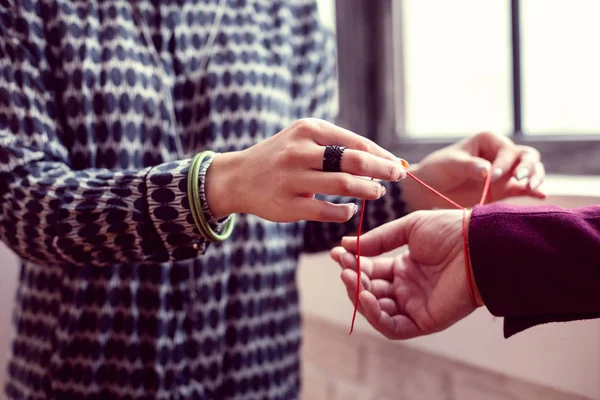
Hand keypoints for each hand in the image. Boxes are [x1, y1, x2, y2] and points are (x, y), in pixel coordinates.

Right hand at [205, 118, 406, 221]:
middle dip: (382, 169)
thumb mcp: (303, 140)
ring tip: (378, 192)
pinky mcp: (287, 204)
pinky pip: (325, 210)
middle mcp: (300, 151)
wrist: (238, 177)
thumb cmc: (280, 157)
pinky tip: (351, 210)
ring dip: (367, 190)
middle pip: (353, 160)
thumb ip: (336, 147)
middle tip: (398, 176)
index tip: (397, 163)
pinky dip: (344, 211)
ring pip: (342, 184)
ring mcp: (292, 178)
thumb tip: (380, 160)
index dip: (381, 154)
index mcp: (308, 130)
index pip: (355, 142)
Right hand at [330, 210, 476, 338]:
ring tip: (351, 279)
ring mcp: (415, 306)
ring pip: (377, 311)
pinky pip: (393, 327)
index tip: (338, 253)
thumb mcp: (408, 228)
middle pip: (369, 291)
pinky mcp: (424, 322)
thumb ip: (378, 240)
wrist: (478, 244)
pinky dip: (376, 316)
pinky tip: (365, 297)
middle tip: (344, 267)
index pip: (370, 270)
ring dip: (359, 297)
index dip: (353, 263)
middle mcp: (407, 288)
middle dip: (353, 280)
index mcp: (404, 267)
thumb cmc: (449, 231)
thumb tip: (346, 245)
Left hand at [403, 132, 545, 210]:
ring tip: (532, 187)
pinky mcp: (504, 189)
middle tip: (520, 179)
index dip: (503, 163)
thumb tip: (486, 171)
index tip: (492, 177)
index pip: (507, 150)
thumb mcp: (450, 165)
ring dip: (535, 177)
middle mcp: (501, 154)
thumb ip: (469, 167)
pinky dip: (533, 191)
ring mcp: (505, 172)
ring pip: (531, 171)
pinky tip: (542, 195)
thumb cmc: (438, 169)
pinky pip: (523, 189)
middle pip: (526, 156)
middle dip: (528, 167)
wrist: (430, 189)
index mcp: (489, 140)